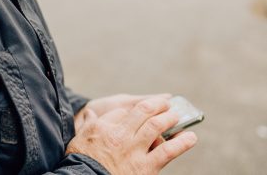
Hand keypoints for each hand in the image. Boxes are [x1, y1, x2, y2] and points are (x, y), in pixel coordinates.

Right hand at [66, 97, 197, 174]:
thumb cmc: (82, 161)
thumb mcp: (80, 139)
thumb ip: (89, 124)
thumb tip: (91, 113)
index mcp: (106, 128)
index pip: (123, 112)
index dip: (131, 111)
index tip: (138, 112)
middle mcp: (122, 136)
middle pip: (143, 112)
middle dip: (156, 105)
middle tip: (165, 104)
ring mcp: (136, 151)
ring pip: (157, 127)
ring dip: (169, 118)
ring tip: (176, 116)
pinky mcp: (147, 167)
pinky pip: (168, 151)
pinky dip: (182, 143)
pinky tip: (191, 137)